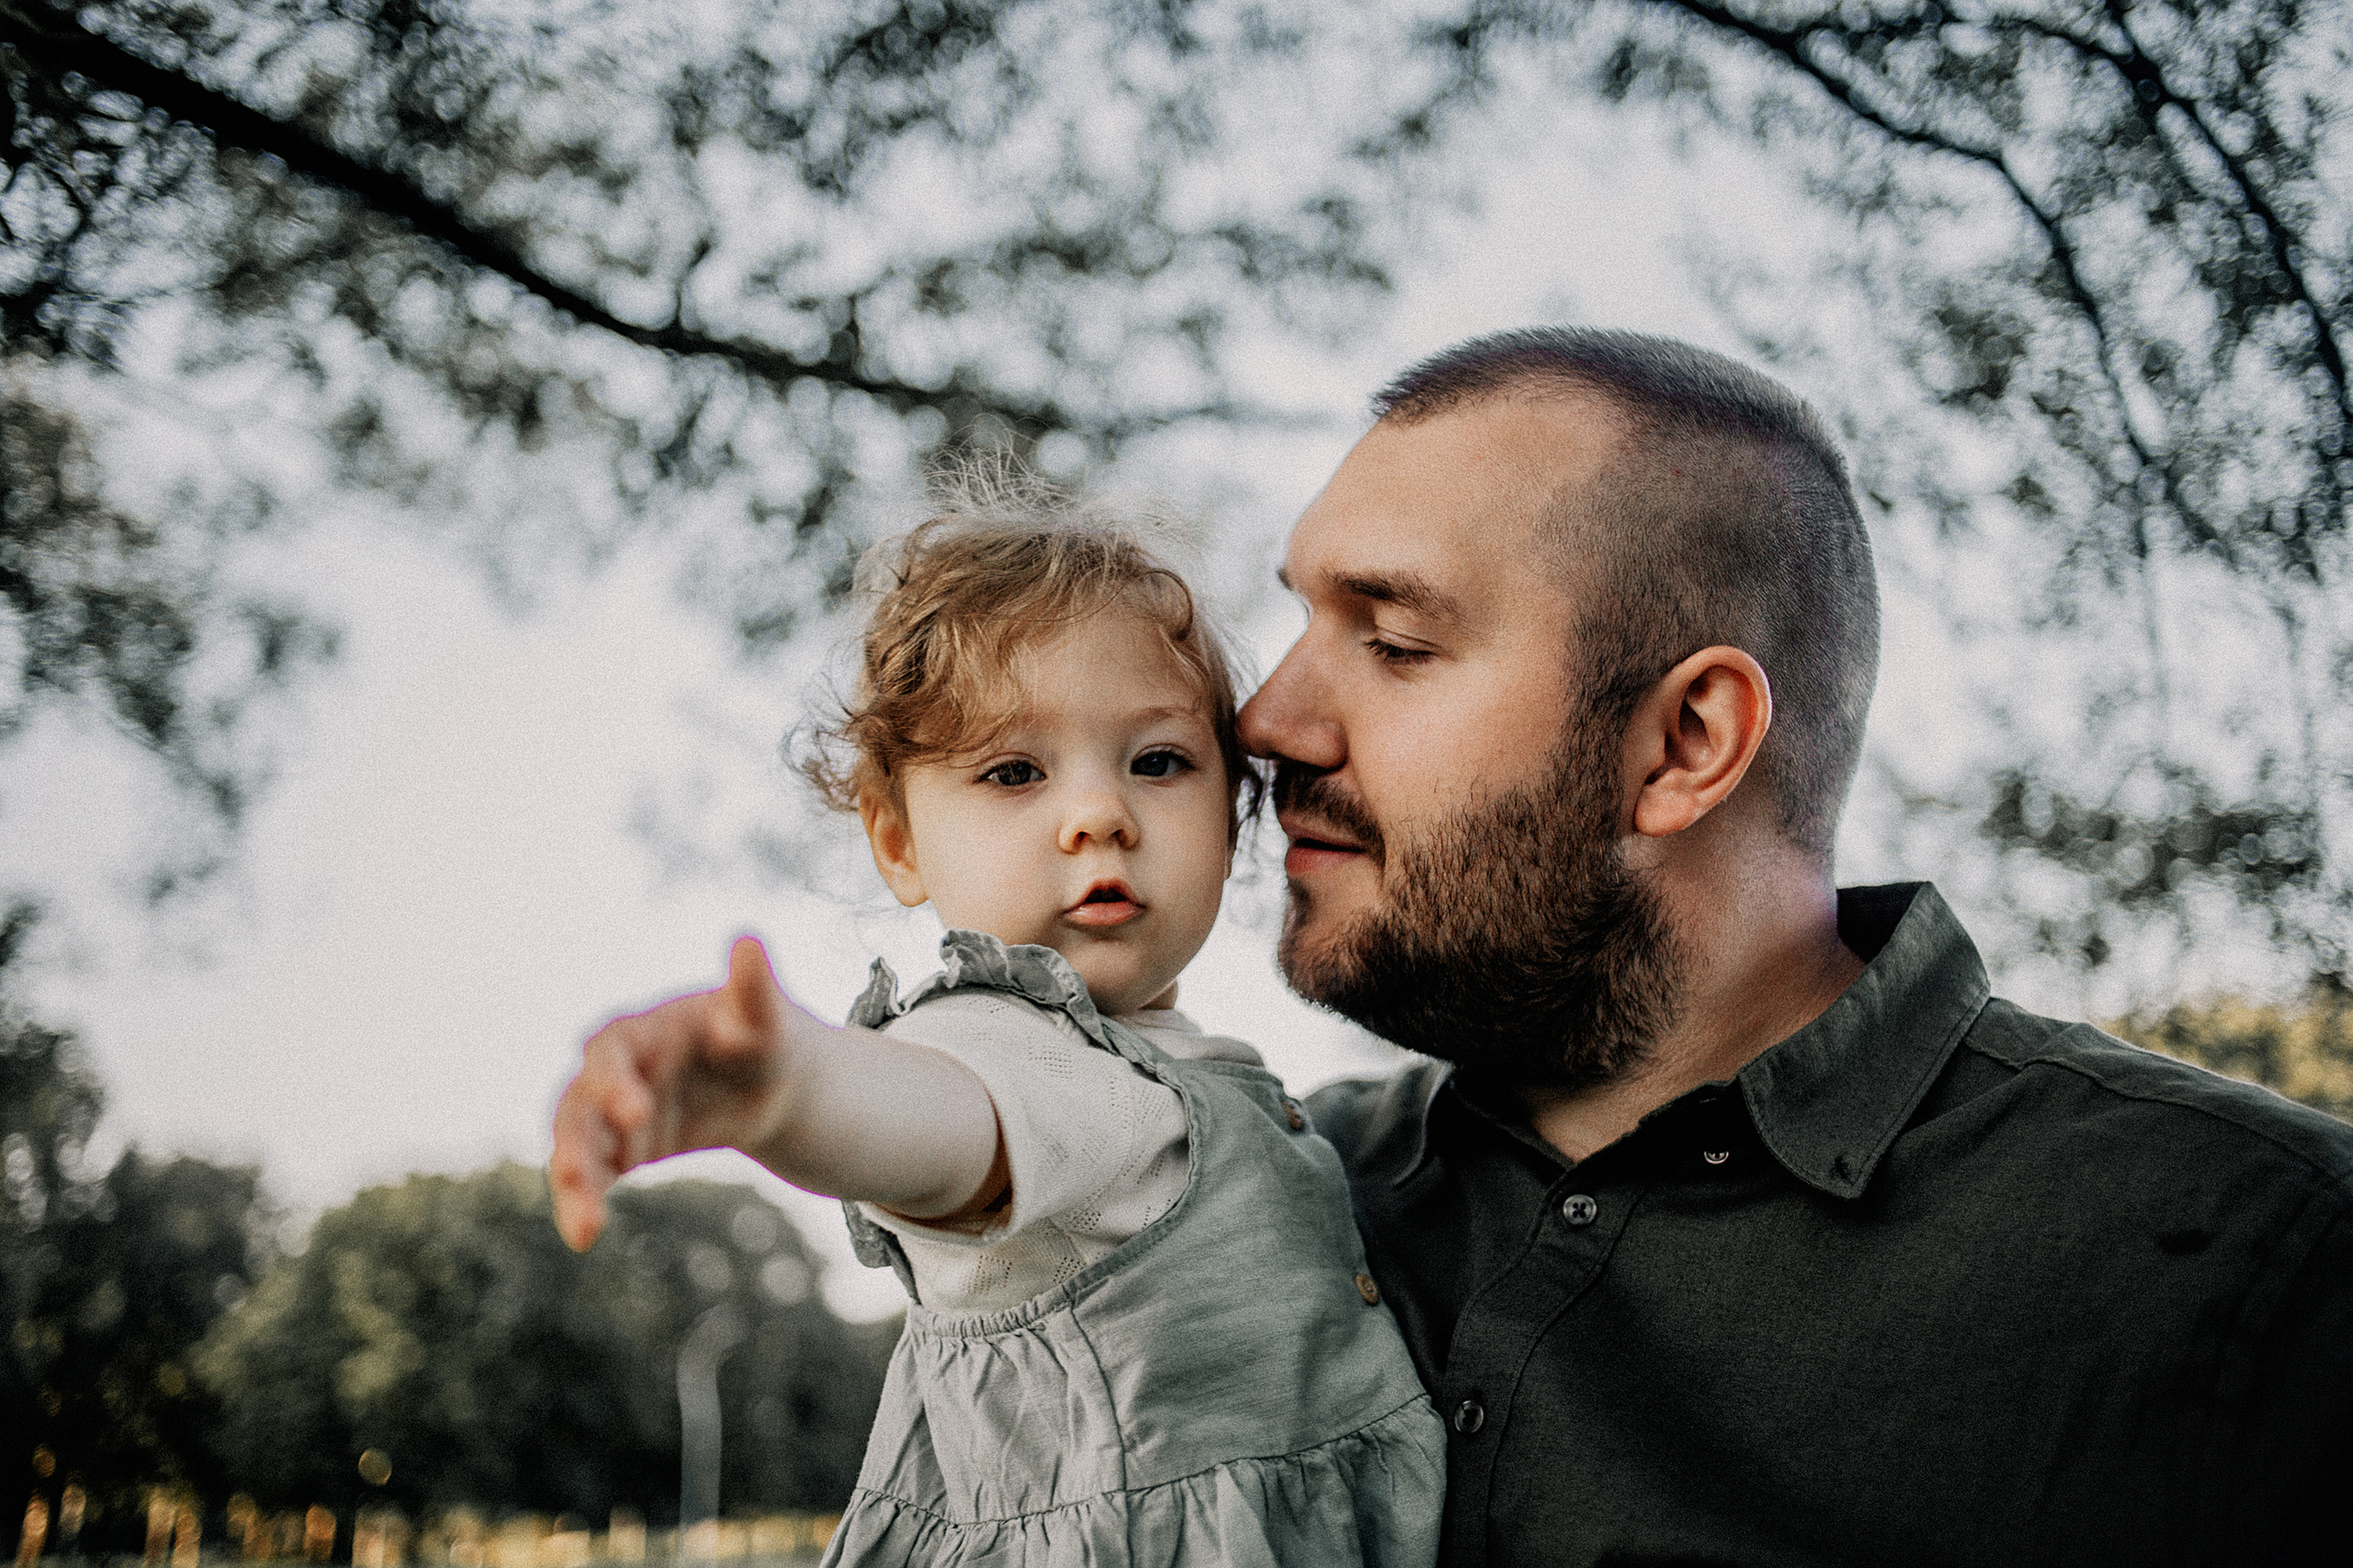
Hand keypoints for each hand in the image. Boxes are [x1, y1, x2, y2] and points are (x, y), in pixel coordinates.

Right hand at [550, 935, 789, 1250]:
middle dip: (575, 1139)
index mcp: (644, 1031)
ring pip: (577, 1145)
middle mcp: (616, 1071)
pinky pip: (591, 1175)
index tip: (634, 1112)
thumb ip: (753, 988)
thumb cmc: (764, 1036)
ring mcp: (611, 1112)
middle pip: (579, 1102)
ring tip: (580, 1228)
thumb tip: (749, 940)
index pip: (612, 1050)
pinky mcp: (619, 1149)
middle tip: (575, 1177)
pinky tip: (583, 1234)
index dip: (614, 1080)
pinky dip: (583, 1201)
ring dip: (571, 1181)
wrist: (771, 1080)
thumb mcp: (766, 1017)